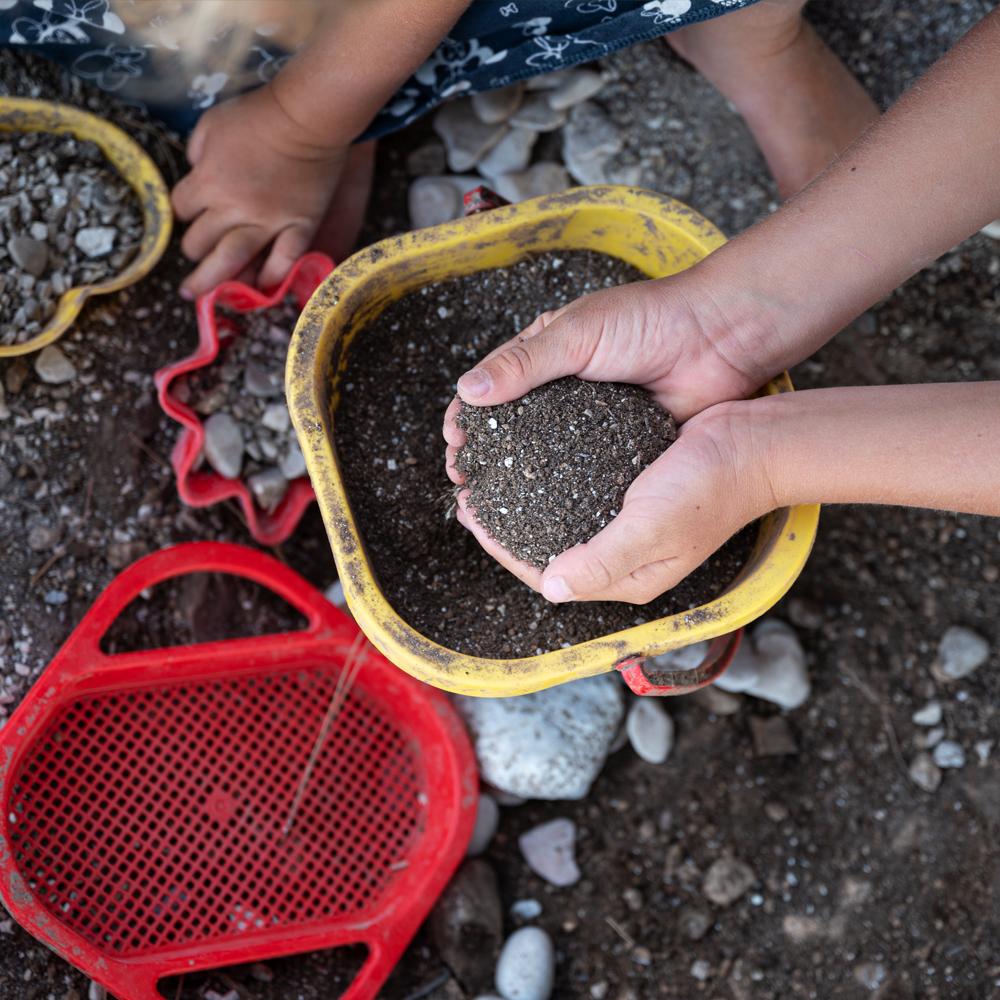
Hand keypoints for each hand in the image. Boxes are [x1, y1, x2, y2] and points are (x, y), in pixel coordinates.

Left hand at [172, 84, 348, 299]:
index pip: (181, 209)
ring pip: (233, 262)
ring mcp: (267, 222)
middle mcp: (232, 209)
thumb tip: (196, 170)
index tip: (193, 211)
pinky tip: (263, 289)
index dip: (184, 211)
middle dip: (194, 249)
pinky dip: (272, 279)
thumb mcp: (212, 123)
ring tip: (205, 297)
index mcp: (207, 181)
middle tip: (198, 252)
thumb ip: (197, 152)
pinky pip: (283, 262)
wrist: (306, 117)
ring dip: (215, 282)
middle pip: (199, 243)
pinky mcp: (298, 227)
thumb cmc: (257, 115)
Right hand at [443, 269, 772, 485]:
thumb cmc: (649, 320)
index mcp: (543, 356)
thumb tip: (467, 390)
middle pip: (510, 430)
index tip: (453, 445)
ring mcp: (588, 423)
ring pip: (544, 457)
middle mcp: (560, 392)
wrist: (718, 338)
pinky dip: (564, 492)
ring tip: (496, 507)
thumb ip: (524, 362)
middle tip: (467, 485)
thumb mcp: (578, 334)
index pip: (489, 388)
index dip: (464, 417)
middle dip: (485, 457)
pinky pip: (584, 474)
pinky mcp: (617, 447)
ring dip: (518, 481)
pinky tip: (547, 513)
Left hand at [453, 398, 772, 602]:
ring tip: (491, 481)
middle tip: (470, 499)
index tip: (472, 518)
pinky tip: (531, 460)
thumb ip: (602, 560)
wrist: (756, 444)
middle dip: (504, 530)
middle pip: (548, 551)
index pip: (548, 575)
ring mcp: (629, 525)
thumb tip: (551, 586)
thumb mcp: (652, 527)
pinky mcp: (633, 491)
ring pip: (559, 521)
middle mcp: (624, 556)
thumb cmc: (712, 487)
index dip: (502, 550)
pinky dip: (547, 483)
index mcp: (627, 576)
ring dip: (522, 505)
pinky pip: (579, 493)